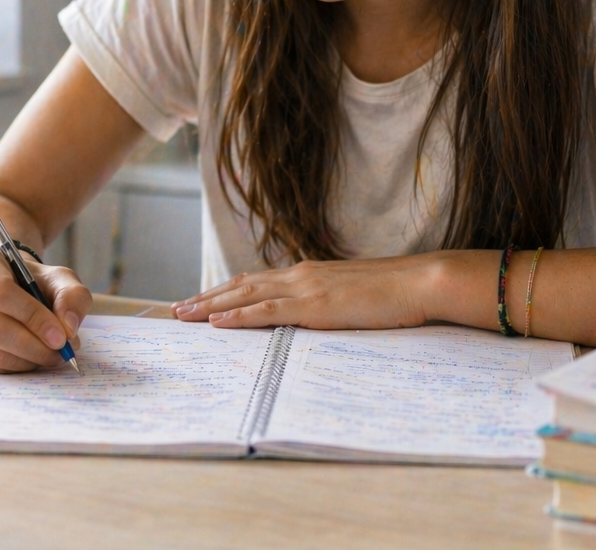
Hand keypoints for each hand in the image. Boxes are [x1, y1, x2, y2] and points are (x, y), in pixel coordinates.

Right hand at [0, 245, 91, 372]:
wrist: (2, 287)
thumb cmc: (30, 282)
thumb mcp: (57, 278)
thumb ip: (72, 296)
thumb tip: (69, 327)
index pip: (1, 293)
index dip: (33, 318)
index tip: (61, 337)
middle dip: (33, 346)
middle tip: (60, 353)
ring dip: (25, 360)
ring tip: (49, 356)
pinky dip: (11, 368)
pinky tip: (28, 360)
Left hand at [171, 255, 440, 329]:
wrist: (419, 282)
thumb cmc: (395, 293)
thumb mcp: (355, 296)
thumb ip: (332, 302)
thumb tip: (321, 315)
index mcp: (310, 274)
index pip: (258, 281)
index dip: (228, 290)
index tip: (204, 299)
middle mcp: (301, 275)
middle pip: (242, 285)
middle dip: (207, 297)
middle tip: (177, 309)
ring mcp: (305, 288)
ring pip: (245, 295)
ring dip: (210, 304)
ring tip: (183, 314)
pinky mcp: (314, 306)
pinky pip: (267, 311)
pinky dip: (238, 315)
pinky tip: (216, 321)